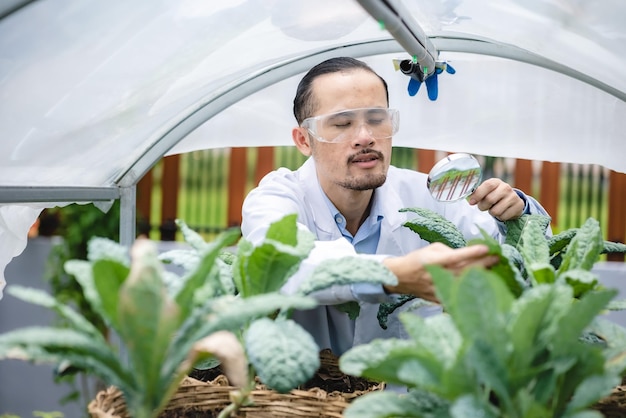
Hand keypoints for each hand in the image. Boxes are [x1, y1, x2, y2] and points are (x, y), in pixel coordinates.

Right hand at [382, 243, 498, 302]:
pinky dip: (472, 288)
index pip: (455, 256)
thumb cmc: (417, 260)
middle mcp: (438, 275)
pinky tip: (484, 284)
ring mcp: (440, 288)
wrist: (401, 278)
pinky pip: (459, 293)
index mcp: (434, 261)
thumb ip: (449, 251)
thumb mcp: (431, 249)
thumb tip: (466, 255)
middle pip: (465, 270)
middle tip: (498, 257)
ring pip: (465, 282)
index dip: (471, 252)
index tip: (486, 248)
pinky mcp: (442, 297)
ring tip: (494, 269)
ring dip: (481, 275)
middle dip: (483, 262)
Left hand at [468, 178, 524, 220]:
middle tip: (483, 207)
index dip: (478, 195)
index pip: (487, 185)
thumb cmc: (494, 196)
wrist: (512, 202)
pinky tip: (502, 212)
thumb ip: (477, 194)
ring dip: (492, 212)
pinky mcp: (518, 205)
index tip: (471, 203)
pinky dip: (500, 217)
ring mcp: (513, 196)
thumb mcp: (486, 192)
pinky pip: (503, 216)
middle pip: (490, 199)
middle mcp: (505, 187)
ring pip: (496, 211)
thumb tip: (470, 199)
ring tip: (494, 208)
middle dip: (483, 206)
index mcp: (496, 182)